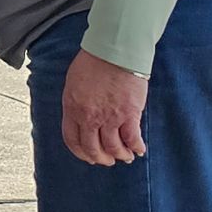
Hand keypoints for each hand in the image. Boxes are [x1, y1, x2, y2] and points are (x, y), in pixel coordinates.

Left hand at [62, 49, 147, 164]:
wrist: (115, 51)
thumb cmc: (94, 61)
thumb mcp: (73, 83)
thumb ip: (76, 103)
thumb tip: (81, 118)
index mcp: (72, 108)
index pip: (72, 139)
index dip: (81, 153)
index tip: (88, 157)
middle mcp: (89, 117)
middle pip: (92, 148)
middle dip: (100, 158)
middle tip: (107, 160)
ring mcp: (109, 118)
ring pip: (113, 148)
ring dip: (119, 155)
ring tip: (125, 156)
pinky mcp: (129, 115)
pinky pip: (132, 139)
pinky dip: (136, 148)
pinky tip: (139, 149)